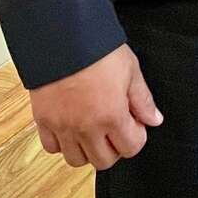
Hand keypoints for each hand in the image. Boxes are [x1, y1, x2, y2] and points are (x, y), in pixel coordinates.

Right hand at [30, 43, 162, 170]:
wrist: (61, 36)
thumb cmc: (97, 49)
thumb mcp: (130, 69)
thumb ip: (142, 99)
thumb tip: (154, 119)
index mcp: (111, 116)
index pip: (131, 148)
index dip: (137, 136)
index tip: (134, 122)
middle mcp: (86, 127)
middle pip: (103, 161)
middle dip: (114, 147)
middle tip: (114, 128)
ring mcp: (62, 126)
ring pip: (76, 160)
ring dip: (87, 149)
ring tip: (92, 129)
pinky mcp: (43, 120)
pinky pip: (51, 147)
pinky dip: (62, 142)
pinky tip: (70, 126)